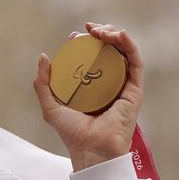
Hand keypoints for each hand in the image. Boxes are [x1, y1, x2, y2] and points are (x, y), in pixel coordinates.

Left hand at [32, 21, 144, 171]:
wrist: (91, 149)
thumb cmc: (73, 134)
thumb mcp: (51, 106)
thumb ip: (43, 84)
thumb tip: (44, 57)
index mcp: (93, 88)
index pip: (93, 58)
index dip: (85, 43)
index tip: (75, 36)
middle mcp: (110, 85)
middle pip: (109, 52)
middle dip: (101, 35)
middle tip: (89, 30)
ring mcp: (123, 86)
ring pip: (123, 53)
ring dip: (114, 35)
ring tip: (100, 31)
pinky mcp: (135, 90)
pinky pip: (135, 62)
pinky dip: (129, 45)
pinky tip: (118, 35)